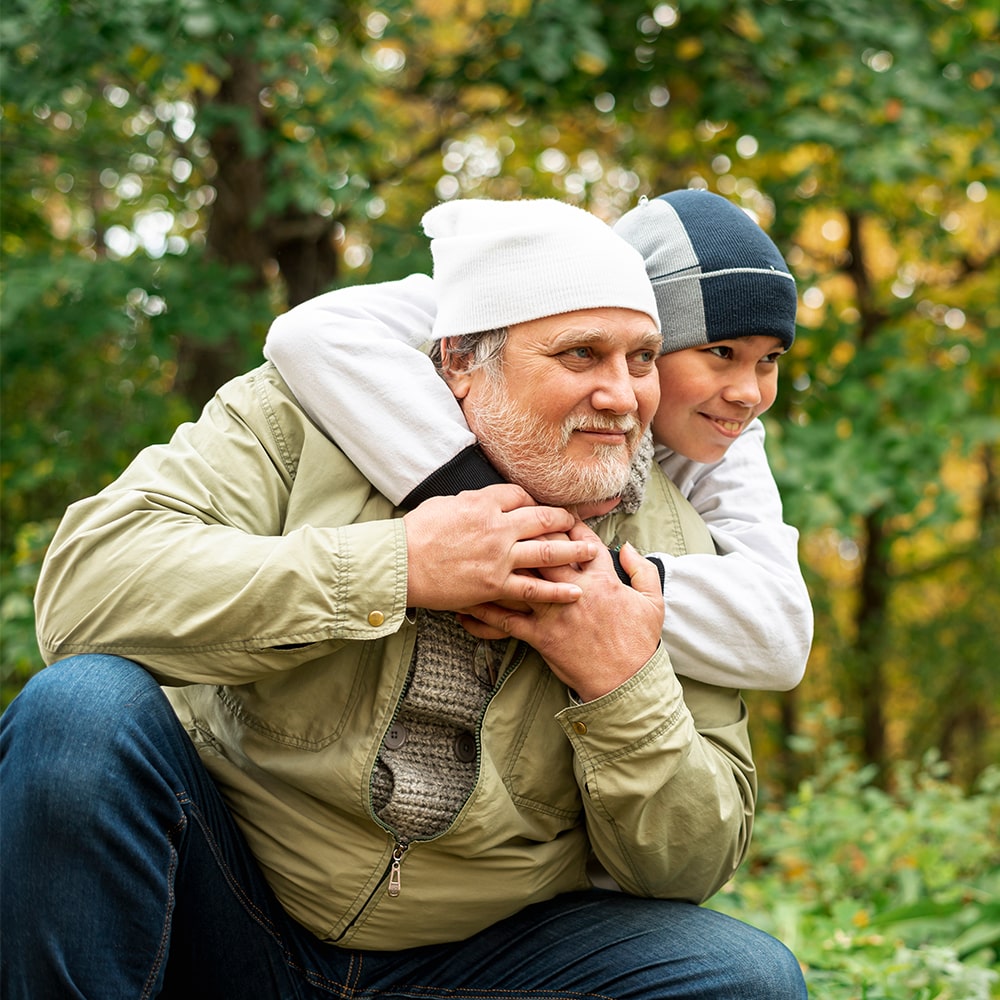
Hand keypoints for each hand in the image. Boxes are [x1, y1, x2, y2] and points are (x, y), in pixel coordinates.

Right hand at [403, 484, 598, 610]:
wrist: (400, 564)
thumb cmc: (416, 532)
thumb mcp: (445, 503)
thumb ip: (473, 502)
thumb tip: (489, 502)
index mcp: (483, 503)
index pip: (521, 496)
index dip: (534, 501)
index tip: (539, 507)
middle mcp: (497, 527)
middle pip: (542, 519)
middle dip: (564, 521)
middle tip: (577, 523)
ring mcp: (499, 558)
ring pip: (546, 552)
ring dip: (573, 550)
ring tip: (591, 550)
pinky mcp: (495, 586)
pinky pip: (533, 589)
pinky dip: (557, 591)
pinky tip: (575, 591)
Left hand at [459, 525, 664, 701]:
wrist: (626, 683)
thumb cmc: (638, 643)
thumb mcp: (652, 602)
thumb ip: (641, 569)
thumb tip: (627, 546)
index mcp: (602, 579)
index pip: (581, 541)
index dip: (566, 523)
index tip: (552, 514)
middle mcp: (574, 591)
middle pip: (544, 552)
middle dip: (526, 534)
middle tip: (506, 523)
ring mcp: (554, 614)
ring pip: (520, 581)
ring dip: (496, 568)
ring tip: (473, 557)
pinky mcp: (541, 637)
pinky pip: (506, 623)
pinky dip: (485, 614)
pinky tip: (466, 607)